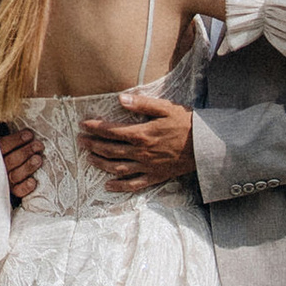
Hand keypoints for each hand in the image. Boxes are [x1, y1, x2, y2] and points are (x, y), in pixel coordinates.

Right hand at [0, 120, 40, 205]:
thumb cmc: (0, 154)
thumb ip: (2, 132)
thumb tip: (12, 117)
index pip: (2, 146)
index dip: (16, 140)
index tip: (30, 134)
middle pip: (11, 160)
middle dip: (26, 151)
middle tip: (39, 145)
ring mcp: (3, 182)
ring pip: (15, 175)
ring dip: (28, 167)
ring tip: (38, 159)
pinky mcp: (10, 193)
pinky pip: (18, 192)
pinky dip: (25, 187)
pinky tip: (33, 182)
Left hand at [80, 88, 197, 192]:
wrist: (205, 145)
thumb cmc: (185, 123)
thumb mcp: (165, 108)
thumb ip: (142, 103)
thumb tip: (120, 99)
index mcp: (142, 133)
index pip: (112, 131)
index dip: (95, 127)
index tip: (83, 124)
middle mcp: (141, 152)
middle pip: (110, 149)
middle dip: (93, 144)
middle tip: (80, 141)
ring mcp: (147, 166)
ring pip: (118, 167)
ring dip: (101, 163)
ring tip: (89, 158)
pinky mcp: (155, 177)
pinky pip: (133, 184)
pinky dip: (119, 186)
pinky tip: (108, 185)